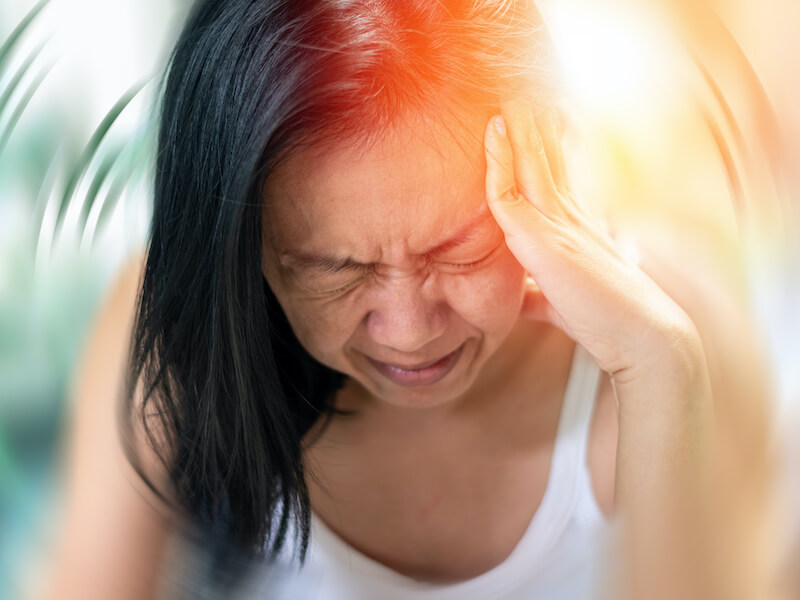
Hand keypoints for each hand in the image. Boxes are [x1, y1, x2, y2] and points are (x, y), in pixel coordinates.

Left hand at [484, 100, 700, 381]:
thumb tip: (521, 298)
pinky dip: (498, 163)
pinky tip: (492, 136)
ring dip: (516, 129)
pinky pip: (509, 194)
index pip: (553, 177)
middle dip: (529, 125)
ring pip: (530, 165)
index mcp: (572, 228)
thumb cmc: (604, 320)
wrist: (639, 336)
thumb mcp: (559, 302)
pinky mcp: (546, 239)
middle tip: (518, 91)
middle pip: (544, 160)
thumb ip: (535, 294)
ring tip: (504, 95)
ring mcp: (559, 224)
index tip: (530, 122)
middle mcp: (568, 217)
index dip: (541, 147)